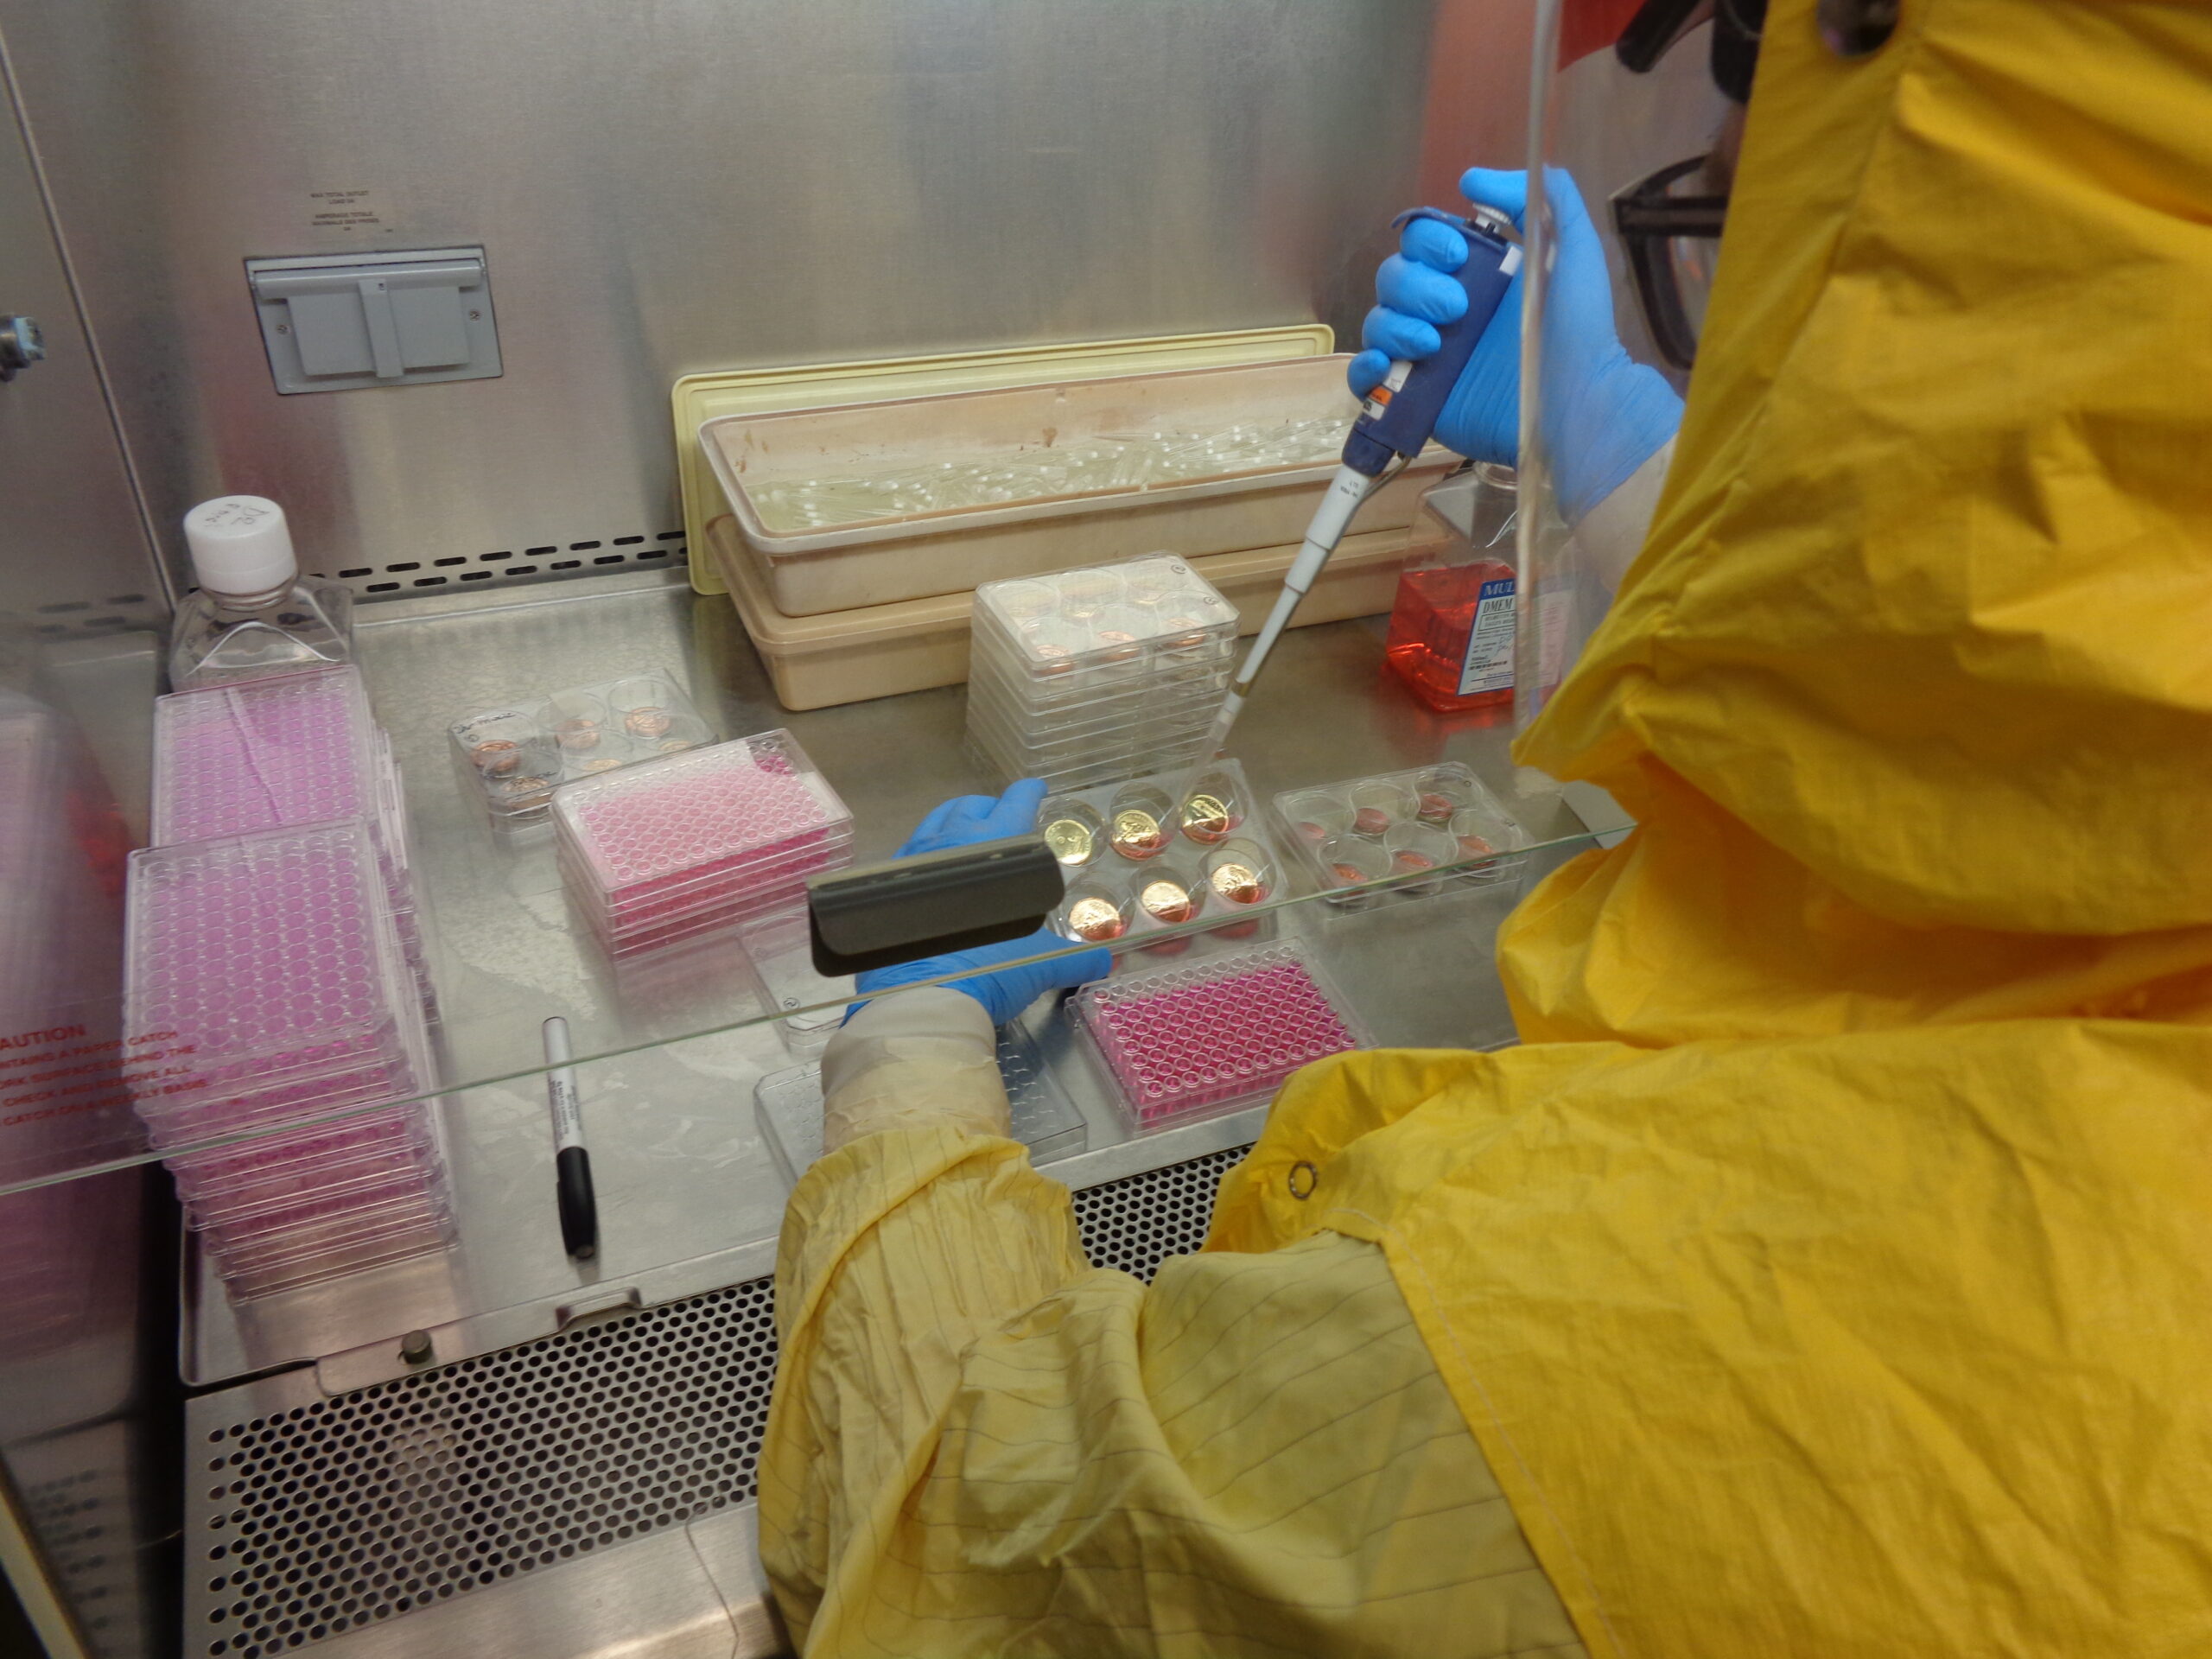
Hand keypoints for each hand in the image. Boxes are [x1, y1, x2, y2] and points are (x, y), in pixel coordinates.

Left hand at [855, 779, 1111, 1024]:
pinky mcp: (887, 886)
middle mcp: (951, 842)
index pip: (1016, 803)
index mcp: (995, 845)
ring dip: (954, 826)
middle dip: (988, 807)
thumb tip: (1108, 963)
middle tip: (1001, 820)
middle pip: (970, 807)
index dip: (1029, 793)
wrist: (923, 998)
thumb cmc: (991, 966)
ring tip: (967, 843)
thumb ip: (1076, 958)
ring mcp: (914, 861)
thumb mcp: (1040, 963)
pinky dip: (926, 855)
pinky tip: (934, 877)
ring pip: (935, 825)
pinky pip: (910, 855)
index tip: (1035, 789)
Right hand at [1348, 167, 1682, 520]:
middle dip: (1415, 287)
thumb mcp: (1574, 247)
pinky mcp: (1416, 398)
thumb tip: (1473, 178)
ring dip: (1395, 326)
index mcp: (1476, 274)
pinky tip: (1386, 366)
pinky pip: (1366, 377)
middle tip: (1457, 309)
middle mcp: (1446, 311)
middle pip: (1393, 278)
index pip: (1422, 241)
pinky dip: (1364, 368)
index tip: (1457, 255)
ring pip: (1378, 323)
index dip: (1429, 242)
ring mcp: (1428, 356)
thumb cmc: (1579, 329)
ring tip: (1433, 344)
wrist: (1575, 404)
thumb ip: (1542, 196)